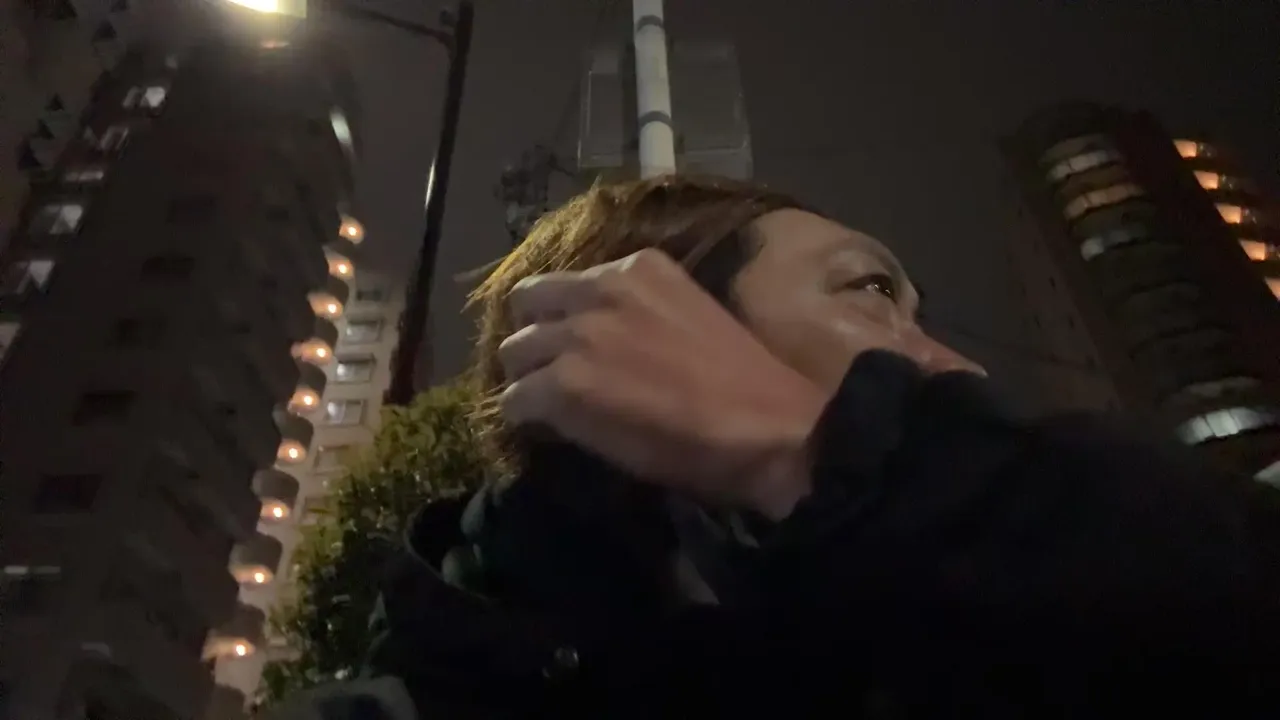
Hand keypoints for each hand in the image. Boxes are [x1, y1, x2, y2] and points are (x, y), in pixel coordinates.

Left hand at [498, 249, 827, 519]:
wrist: (767, 426)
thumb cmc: (743, 382)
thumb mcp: (686, 315)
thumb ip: (638, 313)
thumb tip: (606, 341)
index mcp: (638, 268)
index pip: (569, 281)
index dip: (564, 316)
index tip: (574, 344)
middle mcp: (599, 289)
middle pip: (528, 304)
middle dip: (535, 338)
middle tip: (549, 372)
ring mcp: (576, 336)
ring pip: (514, 353)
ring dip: (528, 379)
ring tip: (549, 407)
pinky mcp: (563, 385)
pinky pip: (515, 401)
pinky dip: (526, 419)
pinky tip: (549, 433)